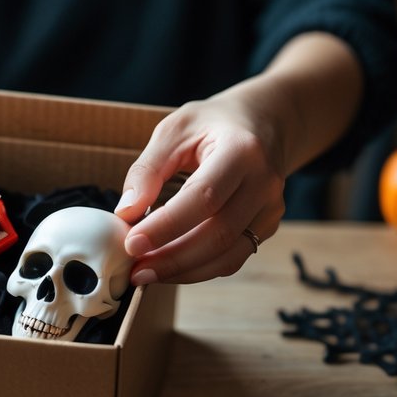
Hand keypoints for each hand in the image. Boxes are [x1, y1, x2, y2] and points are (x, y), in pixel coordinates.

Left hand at [114, 83, 289, 284]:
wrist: (263, 122)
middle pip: (218, 235)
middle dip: (172, 258)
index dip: (166, 226)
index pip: (203, 197)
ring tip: (146, 273)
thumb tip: (125, 213)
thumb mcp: (174, 130)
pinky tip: (169, 267)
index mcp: (242, 151)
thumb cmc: (213, 124)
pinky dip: (198, 269)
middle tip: (134, 268)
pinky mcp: (267, 226)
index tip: (132, 243)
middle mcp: (264, 183)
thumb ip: (148, 169)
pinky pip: (232, 258)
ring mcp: (270, 208)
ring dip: (183, 271)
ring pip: (228, 256)